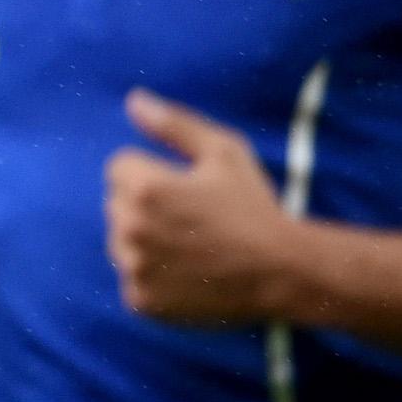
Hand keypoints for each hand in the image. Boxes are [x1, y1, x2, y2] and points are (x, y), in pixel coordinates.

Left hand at [105, 88, 300, 324]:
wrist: (286, 273)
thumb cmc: (255, 208)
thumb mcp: (224, 152)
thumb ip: (173, 124)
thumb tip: (132, 100)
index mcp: (142, 187)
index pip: (119, 167)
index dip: (154, 175)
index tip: (187, 190)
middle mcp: (129, 226)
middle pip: (116, 204)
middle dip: (145, 206)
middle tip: (192, 220)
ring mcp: (133, 267)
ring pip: (121, 242)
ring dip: (145, 241)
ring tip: (191, 248)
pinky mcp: (141, 301)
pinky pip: (132, 278)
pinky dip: (153, 277)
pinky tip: (188, 274)